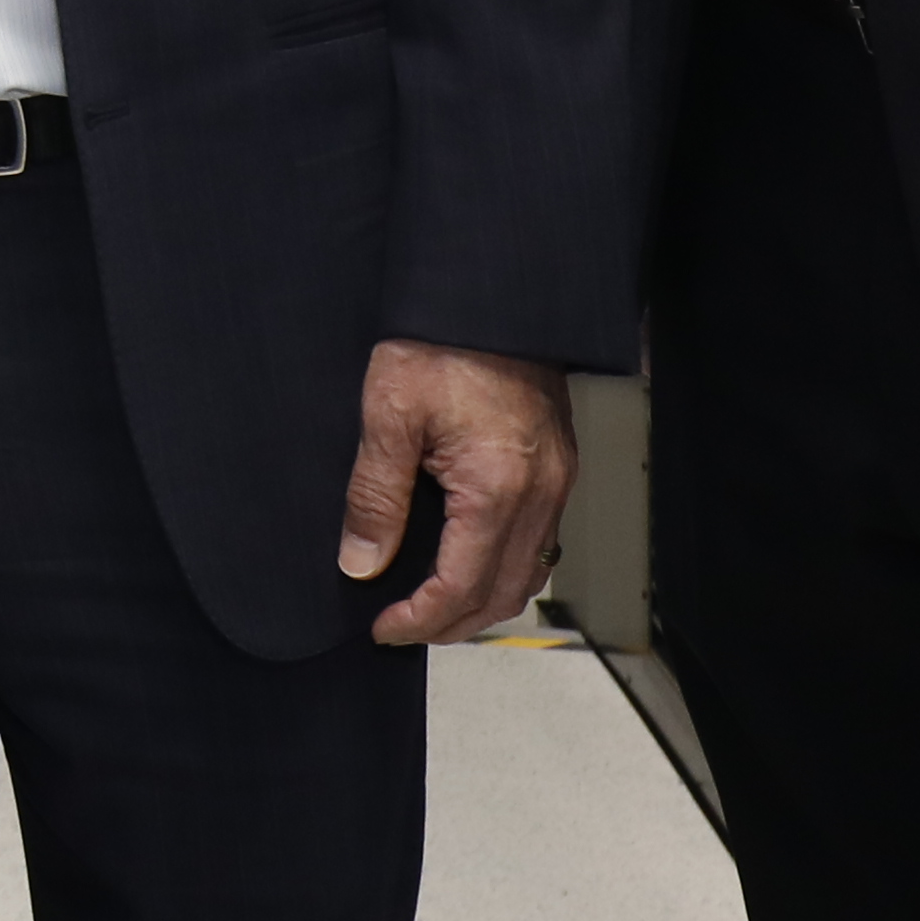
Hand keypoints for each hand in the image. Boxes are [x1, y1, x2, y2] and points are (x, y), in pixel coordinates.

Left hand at [340, 342, 573, 645]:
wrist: (491, 292)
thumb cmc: (441, 342)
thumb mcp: (388, 414)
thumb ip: (375, 495)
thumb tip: (361, 561)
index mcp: (499, 487)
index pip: (462, 586)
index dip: (420, 620)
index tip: (383, 628)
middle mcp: (542, 493)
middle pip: (503, 594)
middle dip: (451, 623)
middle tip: (401, 626)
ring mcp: (558, 481)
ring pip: (528, 573)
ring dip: (481, 600)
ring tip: (429, 603)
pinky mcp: (559, 466)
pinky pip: (538, 540)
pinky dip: (502, 566)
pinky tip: (465, 558)